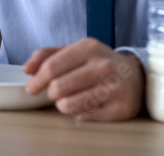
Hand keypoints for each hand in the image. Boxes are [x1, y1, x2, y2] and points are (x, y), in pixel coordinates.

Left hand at [23, 38, 143, 121]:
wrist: (136, 76)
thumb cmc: (98, 62)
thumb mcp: (75, 51)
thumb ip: (47, 55)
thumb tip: (27, 69)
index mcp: (88, 48)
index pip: (52, 66)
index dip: (37, 80)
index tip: (31, 88)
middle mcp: (103, 66)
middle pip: (58, 87)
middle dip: (50, 93)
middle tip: (53, 93)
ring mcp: (113, 88)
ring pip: (69, 104)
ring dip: (62, 104)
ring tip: (69, 97)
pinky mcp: (119, 109)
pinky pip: (84, 116)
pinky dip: (79, 112)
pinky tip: (86, 103)